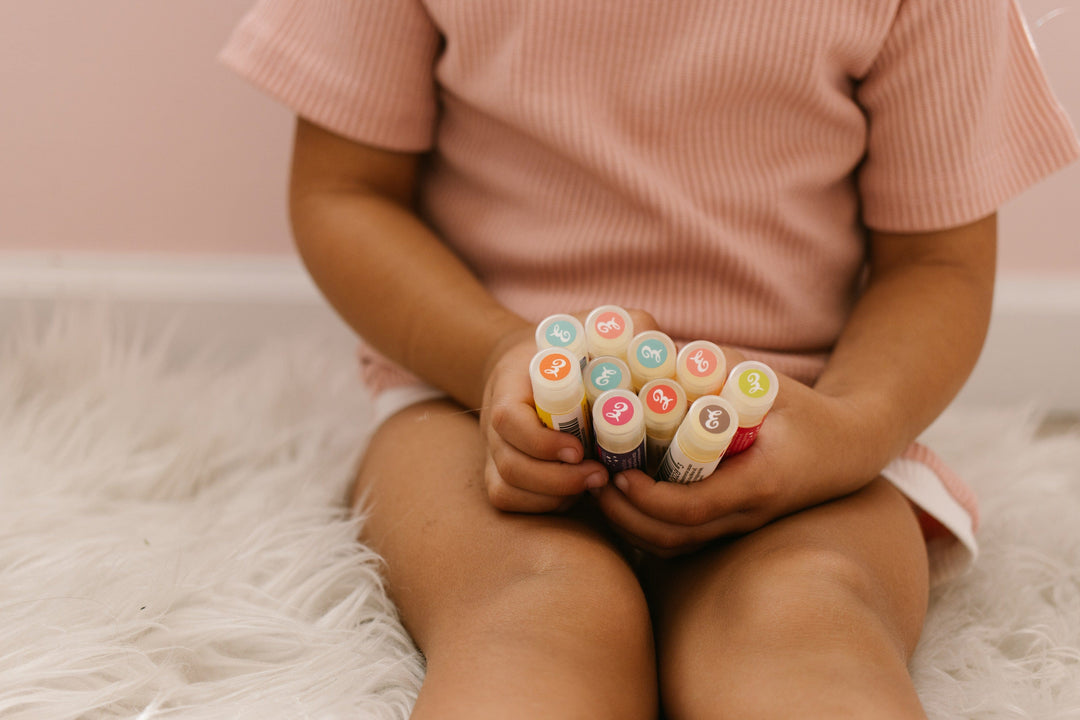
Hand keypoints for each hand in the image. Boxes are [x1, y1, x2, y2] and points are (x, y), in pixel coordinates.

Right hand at [478, 309, 661, 513]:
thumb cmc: (567, 345)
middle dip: (555, 480)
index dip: (541, 442)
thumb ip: (629, 329)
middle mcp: (496, 420)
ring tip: (594, 483)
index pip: (509, 420)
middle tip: (600, 475)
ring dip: (552, 495)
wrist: (525, 361)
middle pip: (508, 464)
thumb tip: (663, 349)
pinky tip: (572, 494)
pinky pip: (508, 499)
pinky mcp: (501, 470)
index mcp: (512, 384)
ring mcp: (495, 449)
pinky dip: (540, 505)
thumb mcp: (596, 327)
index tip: (579, 449)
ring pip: (506, 489)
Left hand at [589, 358, 881, 556]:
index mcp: (758, 481)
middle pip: (674, 537)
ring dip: (630, 526)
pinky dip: (646, 529)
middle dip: (625, 516)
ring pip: (675, 547)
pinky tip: (622, 502)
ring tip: (599, 490)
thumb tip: (652, 348)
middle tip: (592, 480)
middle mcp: (747, 514)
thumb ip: (712, 366)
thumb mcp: (762, 381)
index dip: (647, 497)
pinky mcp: (731, 530)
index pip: (693, 506)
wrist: (847, 450)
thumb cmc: (802, 411)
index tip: (617, 474)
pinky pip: (682, 543)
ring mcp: (739, 527)